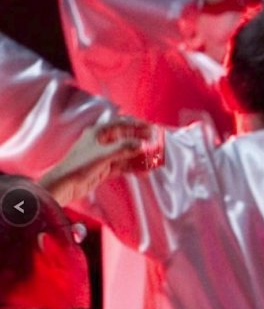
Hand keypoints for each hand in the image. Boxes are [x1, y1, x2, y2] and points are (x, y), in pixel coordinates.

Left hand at [39, 117, 159, 205]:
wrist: (64, 185)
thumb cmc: (79, 165)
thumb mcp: (103, 154)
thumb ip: (123, 148)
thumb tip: (142, 144)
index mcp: (98, 133)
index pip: (121, 123)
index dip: (136, 124)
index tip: (151, 128)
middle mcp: (101, 142)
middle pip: (125, 138)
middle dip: (141, 141)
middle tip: (155, 143)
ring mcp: (103, 156)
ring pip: (126, 153)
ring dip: (139, 156)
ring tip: (153, 160)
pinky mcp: (104, 168)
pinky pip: (123, 166)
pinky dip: (133, 168)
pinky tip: (144, 172)